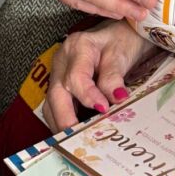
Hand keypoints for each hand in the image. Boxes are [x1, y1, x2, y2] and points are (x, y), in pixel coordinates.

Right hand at [43, 20, 158, 130]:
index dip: (88, 96)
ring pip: (51, 102)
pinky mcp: (60, 82)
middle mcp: (63, 59)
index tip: (103, 110)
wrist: (121, 34)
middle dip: (65, 119)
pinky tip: (75, 133)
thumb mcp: (121, 54)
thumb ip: (114, 76)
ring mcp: (59, 71)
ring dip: (62, 123)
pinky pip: (56, 104)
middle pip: (56, 93)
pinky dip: (64, 119)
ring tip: (77, 141)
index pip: (76, 77)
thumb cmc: (122, 40)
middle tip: (78, 139)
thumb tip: (116, 99)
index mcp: (78, 46)